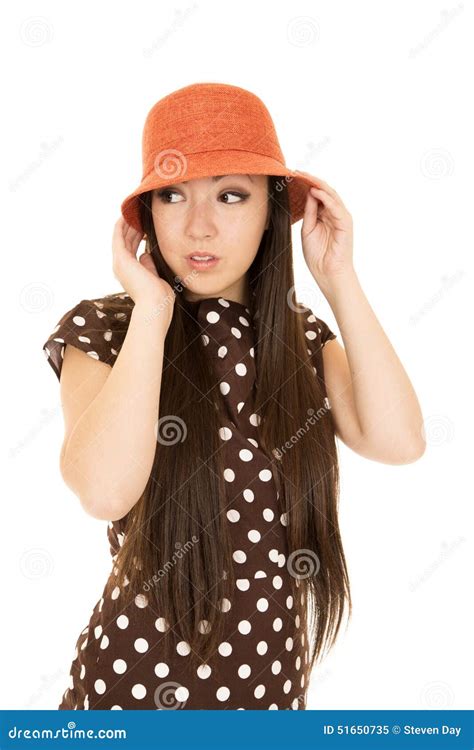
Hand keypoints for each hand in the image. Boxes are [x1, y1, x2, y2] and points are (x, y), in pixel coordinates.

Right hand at [112, 216, 174, 325]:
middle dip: (131, 226)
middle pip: (125, 240)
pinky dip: (122, 225)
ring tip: (133, 211)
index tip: (143, 225)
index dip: (136, 235)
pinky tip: (127, 215)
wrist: (155, 306)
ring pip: (121, 236)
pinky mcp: (121, 259)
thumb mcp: (155, 277)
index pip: (131, 248)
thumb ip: (149, 265)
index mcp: (129, 272)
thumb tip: (146, 254)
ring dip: (127, 223)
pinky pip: (119, 236)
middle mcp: (121, 267)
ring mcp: (120, 263)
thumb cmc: (160, 297)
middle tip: (137, 213)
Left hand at [296, 170, 354, 292]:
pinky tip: (314, 191)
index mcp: (325, 215)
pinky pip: (335, 206)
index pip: (317, 195)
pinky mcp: (345, 223)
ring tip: (304, 175)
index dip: (305, 185)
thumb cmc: (318, 255)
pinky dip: (325, 197)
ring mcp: (341, 217)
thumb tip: (308, 193)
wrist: (327, 273)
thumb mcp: (308, 230)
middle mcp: (334, 214)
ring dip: (317, 184)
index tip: (292, 176)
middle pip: (324, 191)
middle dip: (311, 180)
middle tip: (297, 171)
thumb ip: (309, 212)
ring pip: (331, 195)